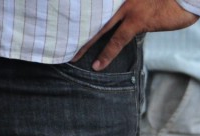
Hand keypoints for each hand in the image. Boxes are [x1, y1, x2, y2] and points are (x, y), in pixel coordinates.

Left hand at [72, 0, 198, 70]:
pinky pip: (117, 39)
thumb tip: (129, 22)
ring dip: (84, 42)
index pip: (99, 5)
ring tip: (72, 55)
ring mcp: (127, 6)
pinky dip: (107, 53)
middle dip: (76, 28)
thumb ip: (135, 5)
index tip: (75, 23)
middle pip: (92, 13)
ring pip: (99, 26)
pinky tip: (97, 65)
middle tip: (62, 39)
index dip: (86, 14)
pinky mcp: (137, 20)